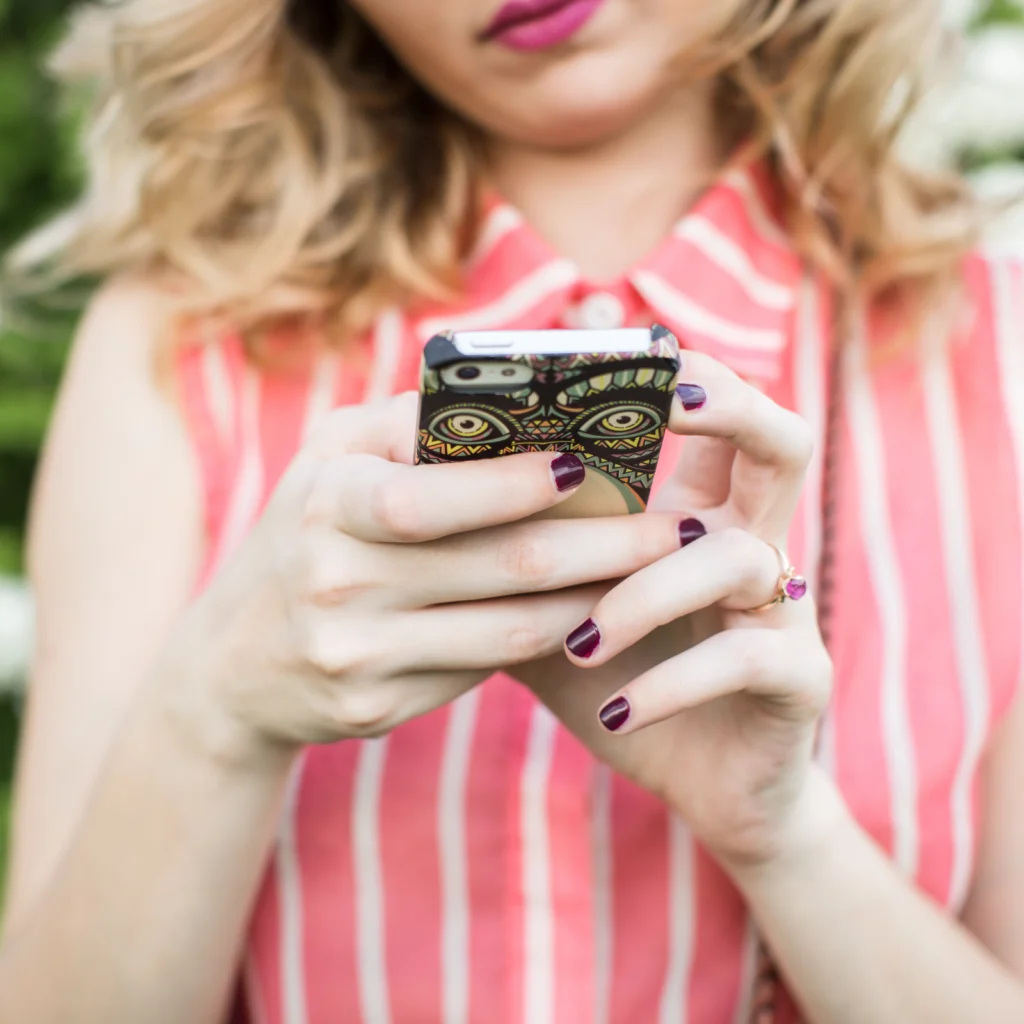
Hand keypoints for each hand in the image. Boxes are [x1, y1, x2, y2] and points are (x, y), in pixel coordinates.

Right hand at [165, 392, 688, 764]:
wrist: (232, 665)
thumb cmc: (303, 531)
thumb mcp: (330, 459)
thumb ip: (412, 422)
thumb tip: (520, 393)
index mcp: (329, 502)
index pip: (441, 493)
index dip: (527, 482)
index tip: (600, 464)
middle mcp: (336, 583)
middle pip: (502, 566)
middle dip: (605, 545)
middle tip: (678, 528)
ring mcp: (356, 656)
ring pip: (511, 630)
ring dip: (595, 598)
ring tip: (656, 573)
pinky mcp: (376, 709)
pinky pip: (487, 671)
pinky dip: (548, 639)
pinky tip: (592, 615)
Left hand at [524, 353, 832, 868]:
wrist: (699, 782)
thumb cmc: (621, 680)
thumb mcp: (555, 612)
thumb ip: (515, 558)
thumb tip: (421, 504)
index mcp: (701, 515)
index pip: (713, 417)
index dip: (684, 373)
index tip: (628, 350)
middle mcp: (753, 545)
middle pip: (781, 443)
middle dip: (732, 409)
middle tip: (669, 408)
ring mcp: (783, 609)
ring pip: (741, 556)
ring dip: (650, 590)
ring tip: (583, 637)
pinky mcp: (798, 679)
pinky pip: (746, 659)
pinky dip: (673, 680)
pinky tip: (618, 710)